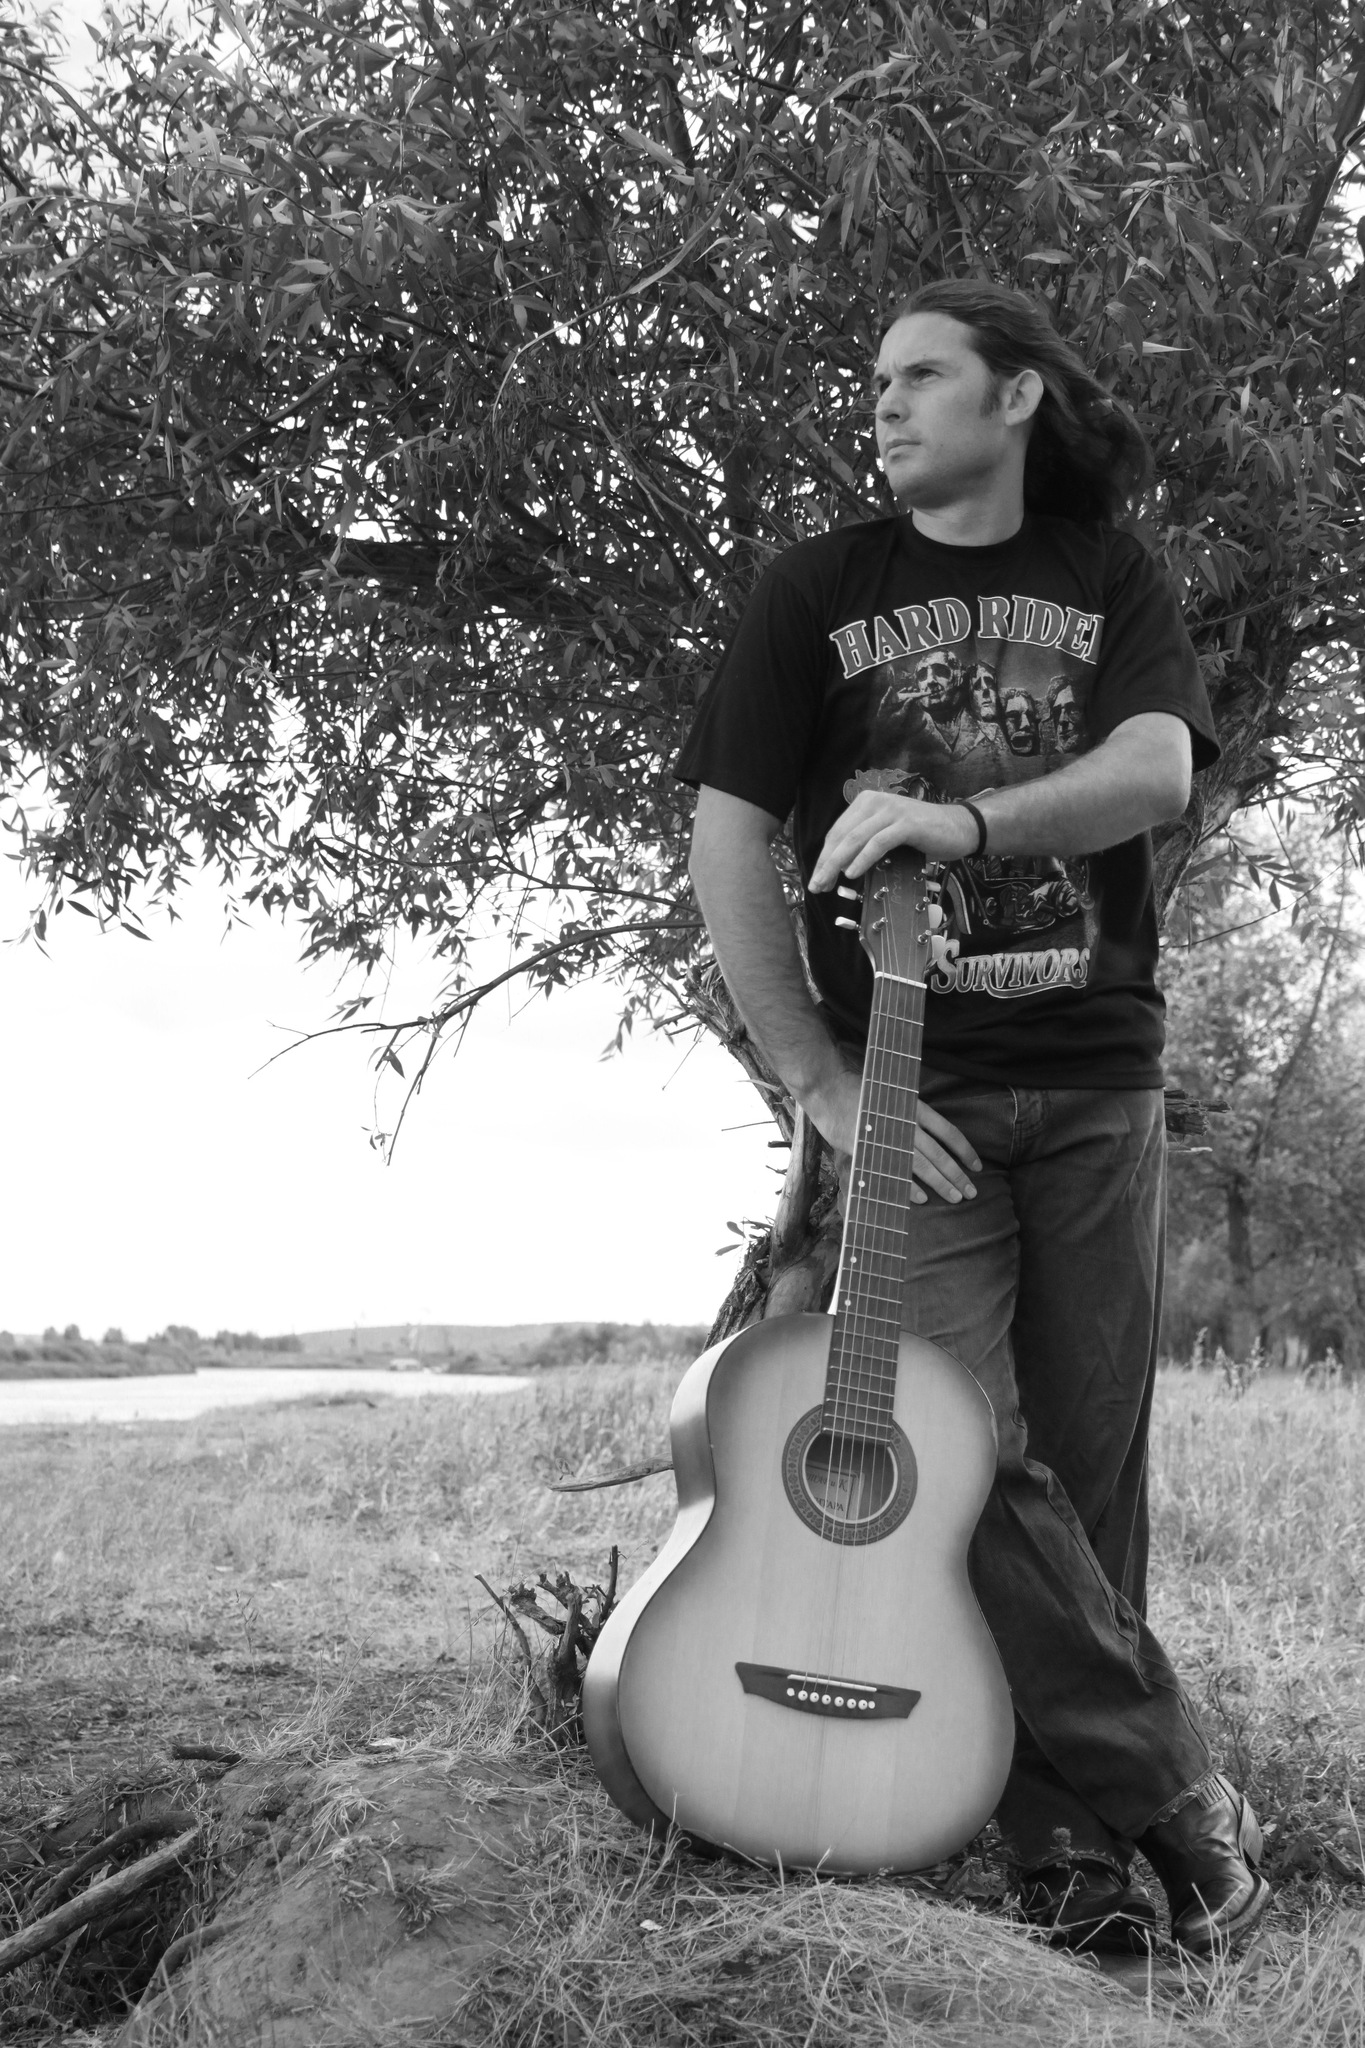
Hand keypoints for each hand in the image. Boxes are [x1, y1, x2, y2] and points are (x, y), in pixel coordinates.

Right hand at [807, 1071, 979, 1203]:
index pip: (948, 1131)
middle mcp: (907, 1121)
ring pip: (923, 1164)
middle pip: (940, 1153)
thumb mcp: (892, 1098)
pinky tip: (923, 1199)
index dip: (965, 1150)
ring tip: (956, 1197)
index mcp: (915, 1107)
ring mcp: (889, 1135)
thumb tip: (927, 1136)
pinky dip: (909, 1186)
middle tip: (971, 1192)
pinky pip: (895, 1170)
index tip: (977, 1166)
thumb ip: (909, 1116)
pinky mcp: (871, 1148)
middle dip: (958, 1174)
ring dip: (941, 1182)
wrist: (828, 1089)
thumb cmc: (859, 1092)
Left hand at [809, 790, 978, 891]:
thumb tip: (838, 867)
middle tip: (816, 886)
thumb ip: (864, 843)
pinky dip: (862, 859)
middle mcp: (875, 802)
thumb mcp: (887, 835)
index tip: (817, 878)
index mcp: (866, 803)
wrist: (959, 828)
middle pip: (842, 836)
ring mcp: (891, 811)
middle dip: (826, 863)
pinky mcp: (905, 823)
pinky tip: (852, 874)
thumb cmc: (922, 835)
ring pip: (855, 839)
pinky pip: (878, 843)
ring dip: (837, 864)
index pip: (837, 832)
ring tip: (828, 883)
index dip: (824, 856)